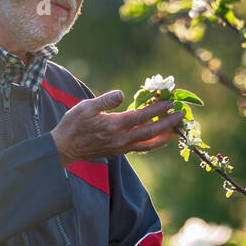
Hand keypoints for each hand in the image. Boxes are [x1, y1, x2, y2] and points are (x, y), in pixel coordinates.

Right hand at [51, 89, 183, 166]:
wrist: (65, 148)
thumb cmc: (73, 125)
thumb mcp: (85, 107)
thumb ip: (105, 101)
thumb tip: (121, 94)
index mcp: (114, 125)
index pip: (141, 115)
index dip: (157, 108)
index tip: (170, 101)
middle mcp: (121, 138)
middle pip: (150, 131)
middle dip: (167, 123)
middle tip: (181, 114)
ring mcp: (122, 147)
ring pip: (149, 143)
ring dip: (164, 136)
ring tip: (176, 129)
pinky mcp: (120, 152)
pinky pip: (141, 148)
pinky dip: (153, 142)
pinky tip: (159, 137)